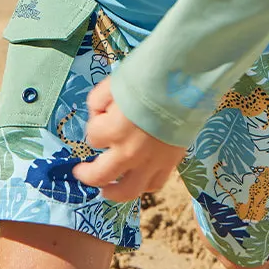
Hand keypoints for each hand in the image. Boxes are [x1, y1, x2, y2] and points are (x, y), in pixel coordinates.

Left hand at [71, 78, 185, 201]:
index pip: (92, 136)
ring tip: (106, 190)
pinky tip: (137, 178)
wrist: (188, 80)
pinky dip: (143, 185)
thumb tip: (97, 114)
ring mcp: (152, 161)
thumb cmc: (149, 76)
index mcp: (115, 130)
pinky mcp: (170, 162)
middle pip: (100, 176)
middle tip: (80, 171)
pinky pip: (154, 184)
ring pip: (127, 192)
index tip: (102, 113)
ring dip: (112, 193)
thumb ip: (98, 101)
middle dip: (86, 174)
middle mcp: (130, 152)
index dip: (95, 124)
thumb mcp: (115, 82)